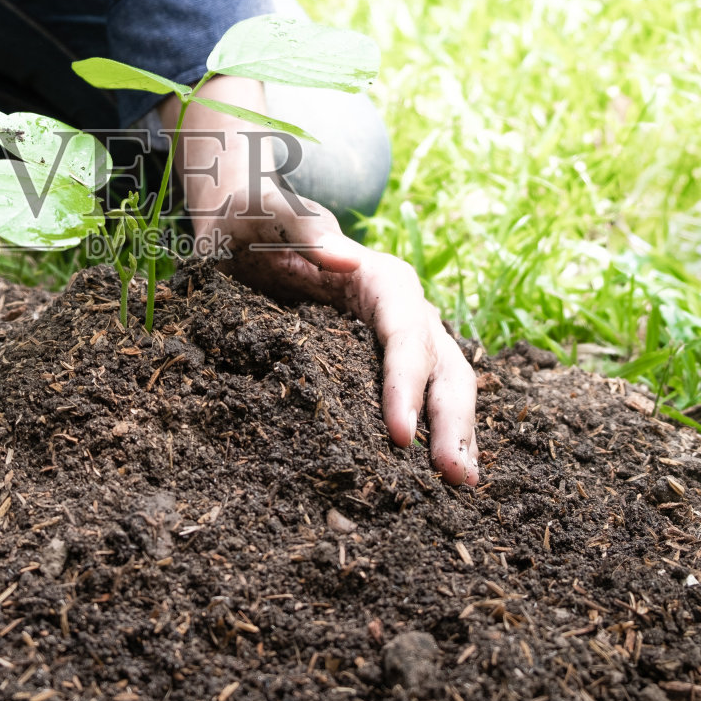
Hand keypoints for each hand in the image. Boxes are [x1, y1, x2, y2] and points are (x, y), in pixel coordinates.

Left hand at [164, 78, 478, 484]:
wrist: (241, 229)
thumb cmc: (252, 219)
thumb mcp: (264, 214)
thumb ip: (301, 229)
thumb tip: (345, 254)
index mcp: (381, 277)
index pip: (406, 332)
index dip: (406, 382)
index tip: (399, 433)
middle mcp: (400, 310)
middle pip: (442, 364)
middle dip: (451, 420)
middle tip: (455, 478)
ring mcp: (395, 339)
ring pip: (443, 385)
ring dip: (454, 434)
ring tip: (460, 486)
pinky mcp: (378, 364)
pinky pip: (417, 400)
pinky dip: (429, 434)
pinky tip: (430, 479)